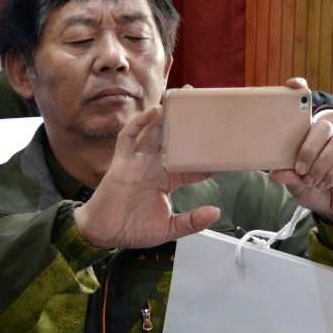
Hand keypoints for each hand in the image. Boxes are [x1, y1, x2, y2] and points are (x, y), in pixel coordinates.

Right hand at [70, 104, 219, 248]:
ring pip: (154, 133)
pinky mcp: (121, 162)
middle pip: (174, 140)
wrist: (104, 234)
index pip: (192, 164)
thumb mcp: (169, 229)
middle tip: (205, 106)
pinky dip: (139, 124)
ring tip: (181, 97)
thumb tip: (216, 212)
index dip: (209, 158)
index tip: (228, 149)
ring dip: (166, 116)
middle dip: (188, 125)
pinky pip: (129, 138)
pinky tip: (152, 112)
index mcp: (167, 180)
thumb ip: (192, 221)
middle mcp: (154, 167)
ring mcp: (137, 163)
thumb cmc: (132, 229)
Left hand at [268, 78, 332, 223]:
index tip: (295, 84)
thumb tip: (274, 173)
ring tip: (311, 181)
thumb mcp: (294, 184)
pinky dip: (331, 175)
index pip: (306, 108)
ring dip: (321, 165)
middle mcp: (328, 136)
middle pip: (323, 127)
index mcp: (309, 136)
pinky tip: (323, 184)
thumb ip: (287, 176)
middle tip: (300, 169)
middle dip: (309, 149)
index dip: (301, 92)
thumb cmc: (312, 187)